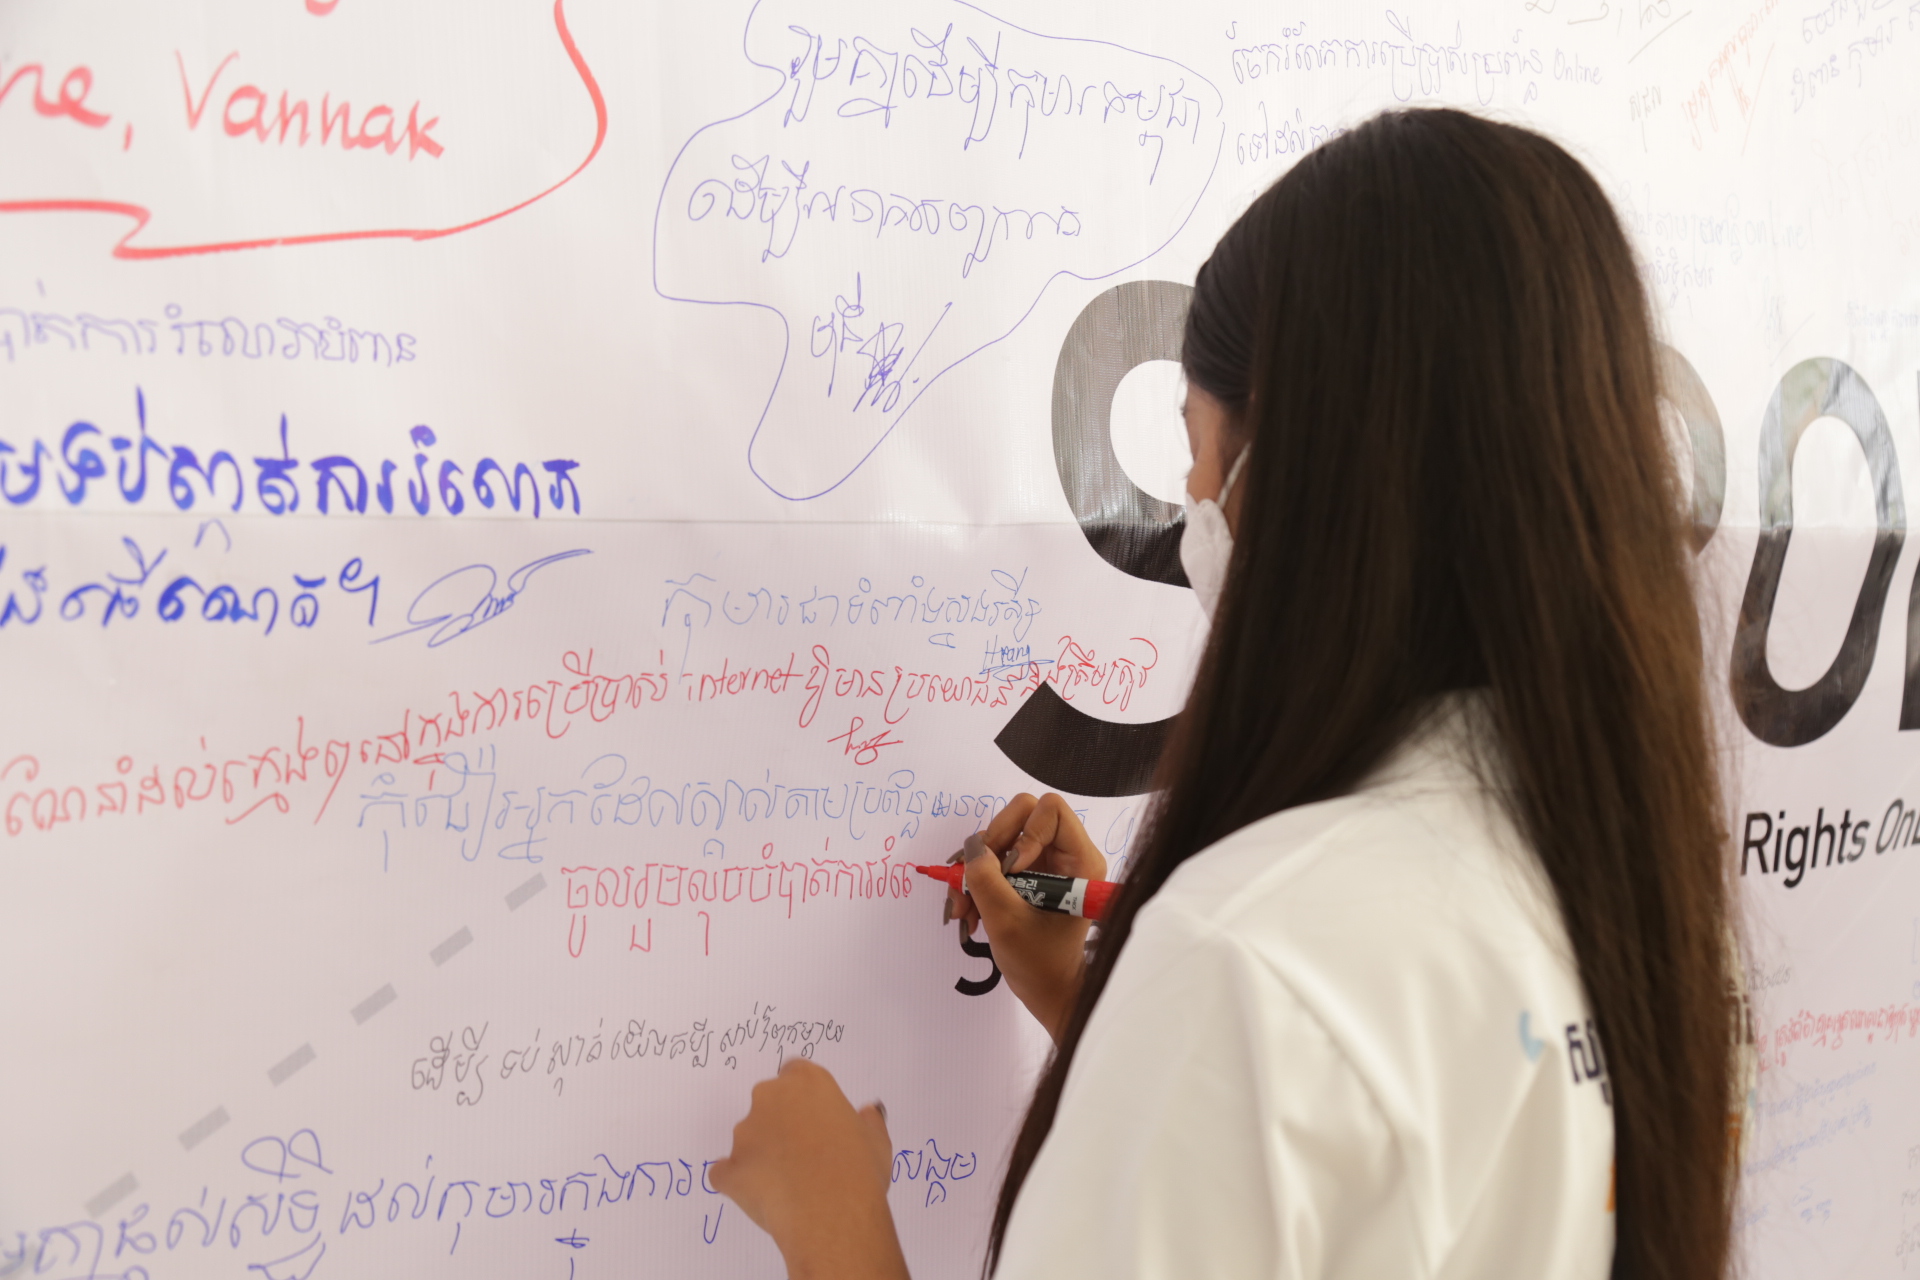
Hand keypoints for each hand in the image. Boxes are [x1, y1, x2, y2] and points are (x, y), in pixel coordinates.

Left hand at [708, 1058, 908, 1279]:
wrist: (831, 1213)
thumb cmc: (859, 1171)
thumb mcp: (876, 1141)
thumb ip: (867, 1121)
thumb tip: (868, 1113)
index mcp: (807, 1083)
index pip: (795, 1074)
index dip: (805, 1099)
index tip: (814, 1118)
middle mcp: (770, 1098)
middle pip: (768, 1102)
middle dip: (780, 1123)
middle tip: (805, 1153)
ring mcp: (744, 1133)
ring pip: (748, 1139)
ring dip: (762, 1154)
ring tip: (790, 1184)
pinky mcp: (728, 1169)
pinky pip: (727, 1173)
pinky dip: (739, 1182)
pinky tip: (763, 1197)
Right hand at [950, 792, 1106, 1041]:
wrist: (1047, 990)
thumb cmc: (1040, 963)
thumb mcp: (1007, 922)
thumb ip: (986, 880)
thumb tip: (971, 846)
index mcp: (1080, 860)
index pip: (1049, 809)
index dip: (1024, 833)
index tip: (1013, 870)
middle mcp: (1064, 853)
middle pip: (1019, 815)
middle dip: (990, 846)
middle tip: (972, 880)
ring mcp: (1044, 861)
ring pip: (1001, 836)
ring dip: (975, 868)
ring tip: (963, 907)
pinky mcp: (1026, 873)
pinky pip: (995, 857)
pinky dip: (976, 879)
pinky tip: (969, 910)